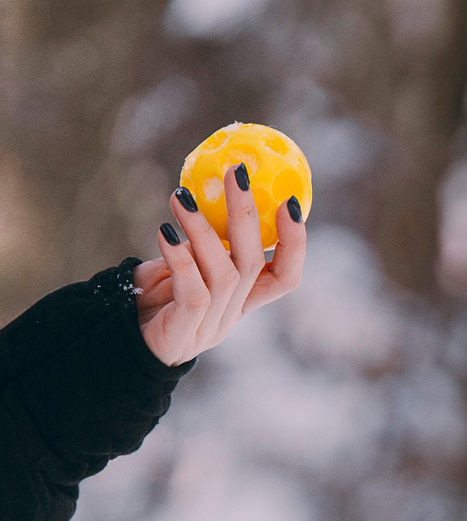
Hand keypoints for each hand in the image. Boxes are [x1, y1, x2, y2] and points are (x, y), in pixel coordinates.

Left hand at [136, 163, 305, 366]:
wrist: (119, 347)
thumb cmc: (149, 302)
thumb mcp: (178, 268)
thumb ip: (195, 244)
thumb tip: (197, 193)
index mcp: (242, 300)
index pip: (286, 276)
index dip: (294, 243)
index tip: (289, 202)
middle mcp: (233, 312)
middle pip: (253, 263)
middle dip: (248, 214)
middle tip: (235, 172)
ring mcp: (211, 325)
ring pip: (224, 274)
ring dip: (203, 229)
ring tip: (178, 196)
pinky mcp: (185, 332)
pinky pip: (193, 292)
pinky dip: (180, 259)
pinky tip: (163, 232)